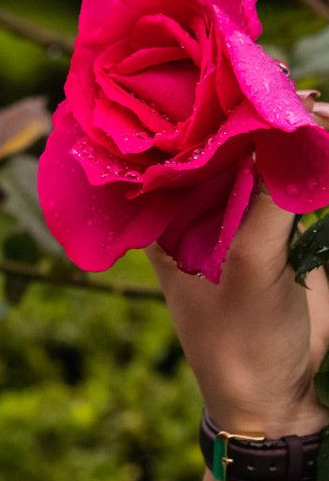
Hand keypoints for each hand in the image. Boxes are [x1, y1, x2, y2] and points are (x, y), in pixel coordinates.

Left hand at [147, 94, 328, 437]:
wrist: (275, 396)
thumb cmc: (240, 337)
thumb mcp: (247, 268)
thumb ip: (261, 206)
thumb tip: (281, 140)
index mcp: (168, 227)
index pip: (175, 163)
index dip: (199, 124)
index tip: (227, 85)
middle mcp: (196, 222)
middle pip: (221, 161)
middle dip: (249, 125)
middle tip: (282, 87)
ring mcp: (237, 228)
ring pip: (258, 173)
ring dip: (282, 142)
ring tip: (308, 104)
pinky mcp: (276, 239)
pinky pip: (289, 195)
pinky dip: (305, 170)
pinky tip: (322, 140)